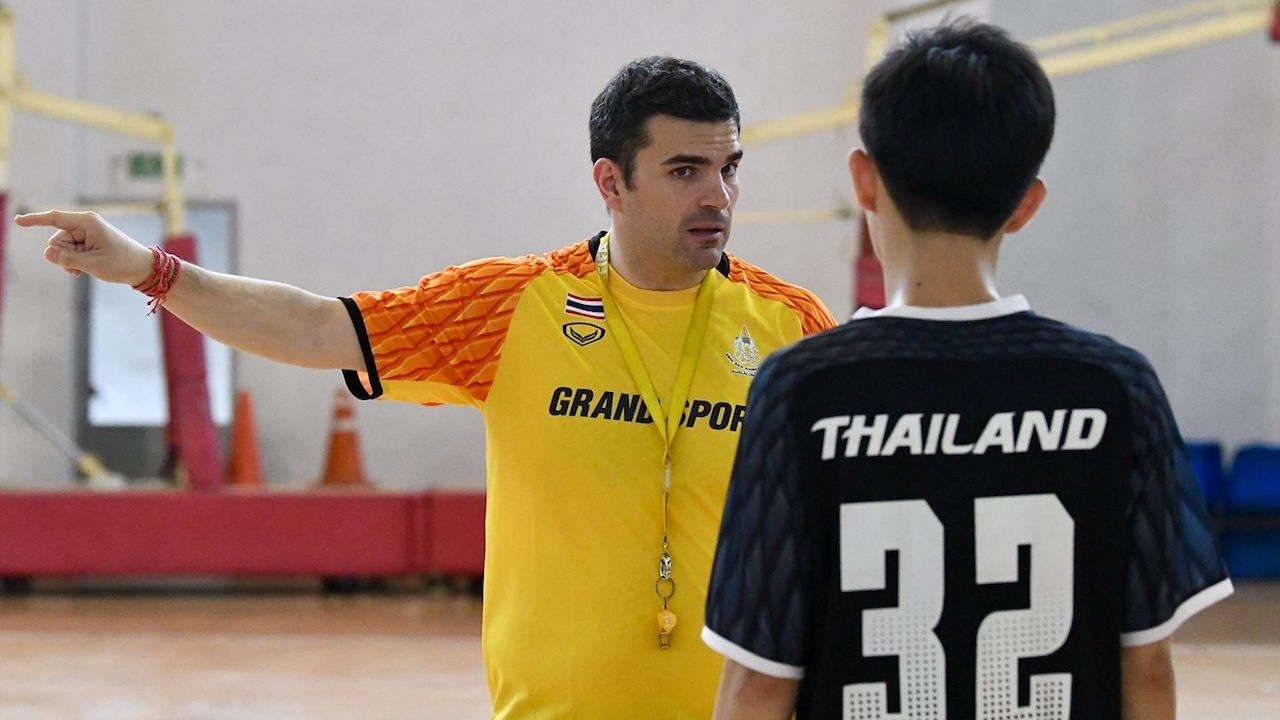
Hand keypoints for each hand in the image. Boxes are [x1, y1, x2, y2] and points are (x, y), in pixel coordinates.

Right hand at [14, 210, 153, 284]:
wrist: (142, 268)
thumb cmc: (121, 263)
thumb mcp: (92, 264)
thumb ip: (67, 259)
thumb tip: (46, 253)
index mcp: (87, 222)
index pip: (54, 218)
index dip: (35, 220)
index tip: (18, 221)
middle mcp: (85, 225)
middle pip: (57, 240)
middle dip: (63, 255)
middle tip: (81, 267)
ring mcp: (86, 234)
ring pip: (62, 249)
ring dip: (69, 261)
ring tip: (86, 269)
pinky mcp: (88, 243)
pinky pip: (70, 253)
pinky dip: (74, 263)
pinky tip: (84, 270)